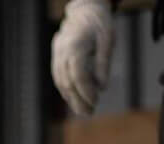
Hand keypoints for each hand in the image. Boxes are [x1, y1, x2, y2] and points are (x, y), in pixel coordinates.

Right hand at [50, 0, 113, 115]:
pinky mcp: (56, 58)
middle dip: (77, 100)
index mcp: (75, 47)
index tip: (95, 101)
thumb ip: (103, 64)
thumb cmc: (99, 24)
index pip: (78, 76)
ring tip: (82, 110)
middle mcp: (62, 53)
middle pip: (67, 83)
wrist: (84, 11)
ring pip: (60, 82)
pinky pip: (58, 77)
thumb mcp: (107, 41)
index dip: (86, 91)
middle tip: (88, 113)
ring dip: (70, 98)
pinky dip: (66, 90)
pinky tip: (74, 99)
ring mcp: (57, 55)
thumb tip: (102, 88)